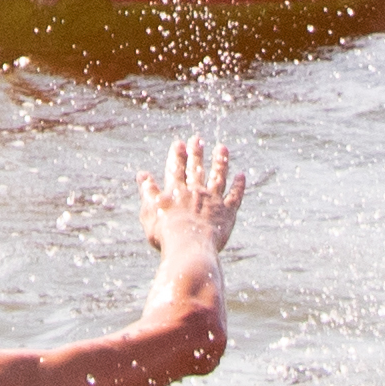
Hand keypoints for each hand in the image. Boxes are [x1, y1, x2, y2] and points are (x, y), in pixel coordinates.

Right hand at [142, 136, 245, 257]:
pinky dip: (239, 186)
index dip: (177, 156)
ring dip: (220, 162)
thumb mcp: (150, 212)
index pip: (176, 169)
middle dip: (196, 153)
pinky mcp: (227, 212)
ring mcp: (213, 201)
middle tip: (197, 139)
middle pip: (196, 169)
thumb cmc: (166, 233)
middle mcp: (195, 192)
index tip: (178, 143)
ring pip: (218, 177)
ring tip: (222, 148)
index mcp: (176, 192)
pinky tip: (242, 176)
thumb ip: (148, 192)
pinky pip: (235, 196)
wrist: (189, 246)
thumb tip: (142, 175)